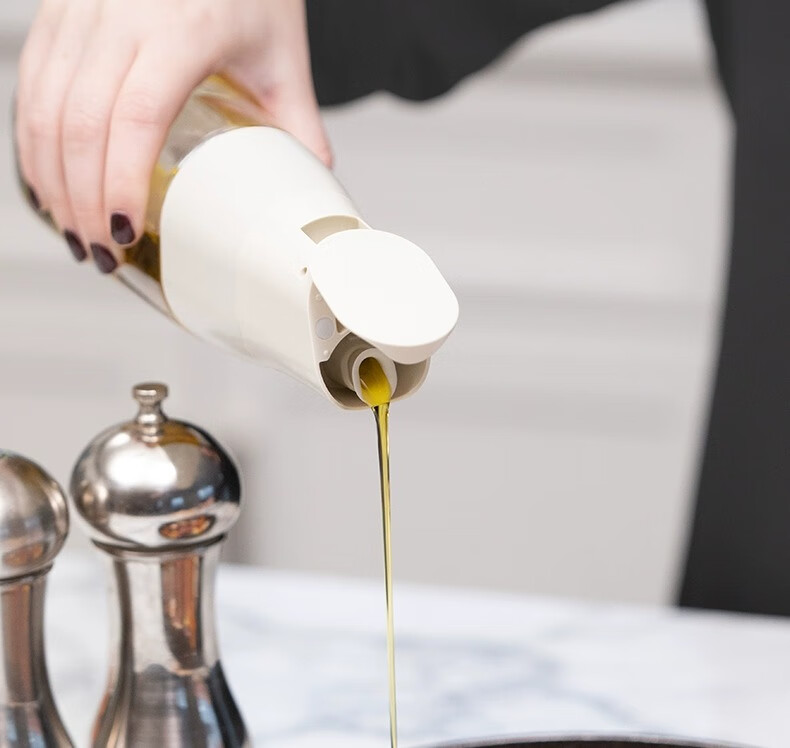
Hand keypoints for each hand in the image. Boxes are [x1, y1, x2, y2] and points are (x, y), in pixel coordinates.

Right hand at [16, 0, 330, 270]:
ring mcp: (79, 10)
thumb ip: (297, 122)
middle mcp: (118, 14)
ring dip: (52, 180)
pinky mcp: (58, 13)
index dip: (122, 181)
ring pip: (42, 106)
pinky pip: (29, 84)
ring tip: (77, 233)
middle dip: (84, 199)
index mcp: (181, 29)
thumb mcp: (282, 52)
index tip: (127, 231)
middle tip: (104, 252)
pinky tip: (50, 184)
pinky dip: (32, 142)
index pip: (136, 116)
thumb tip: (311, 181)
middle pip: (79, 122)